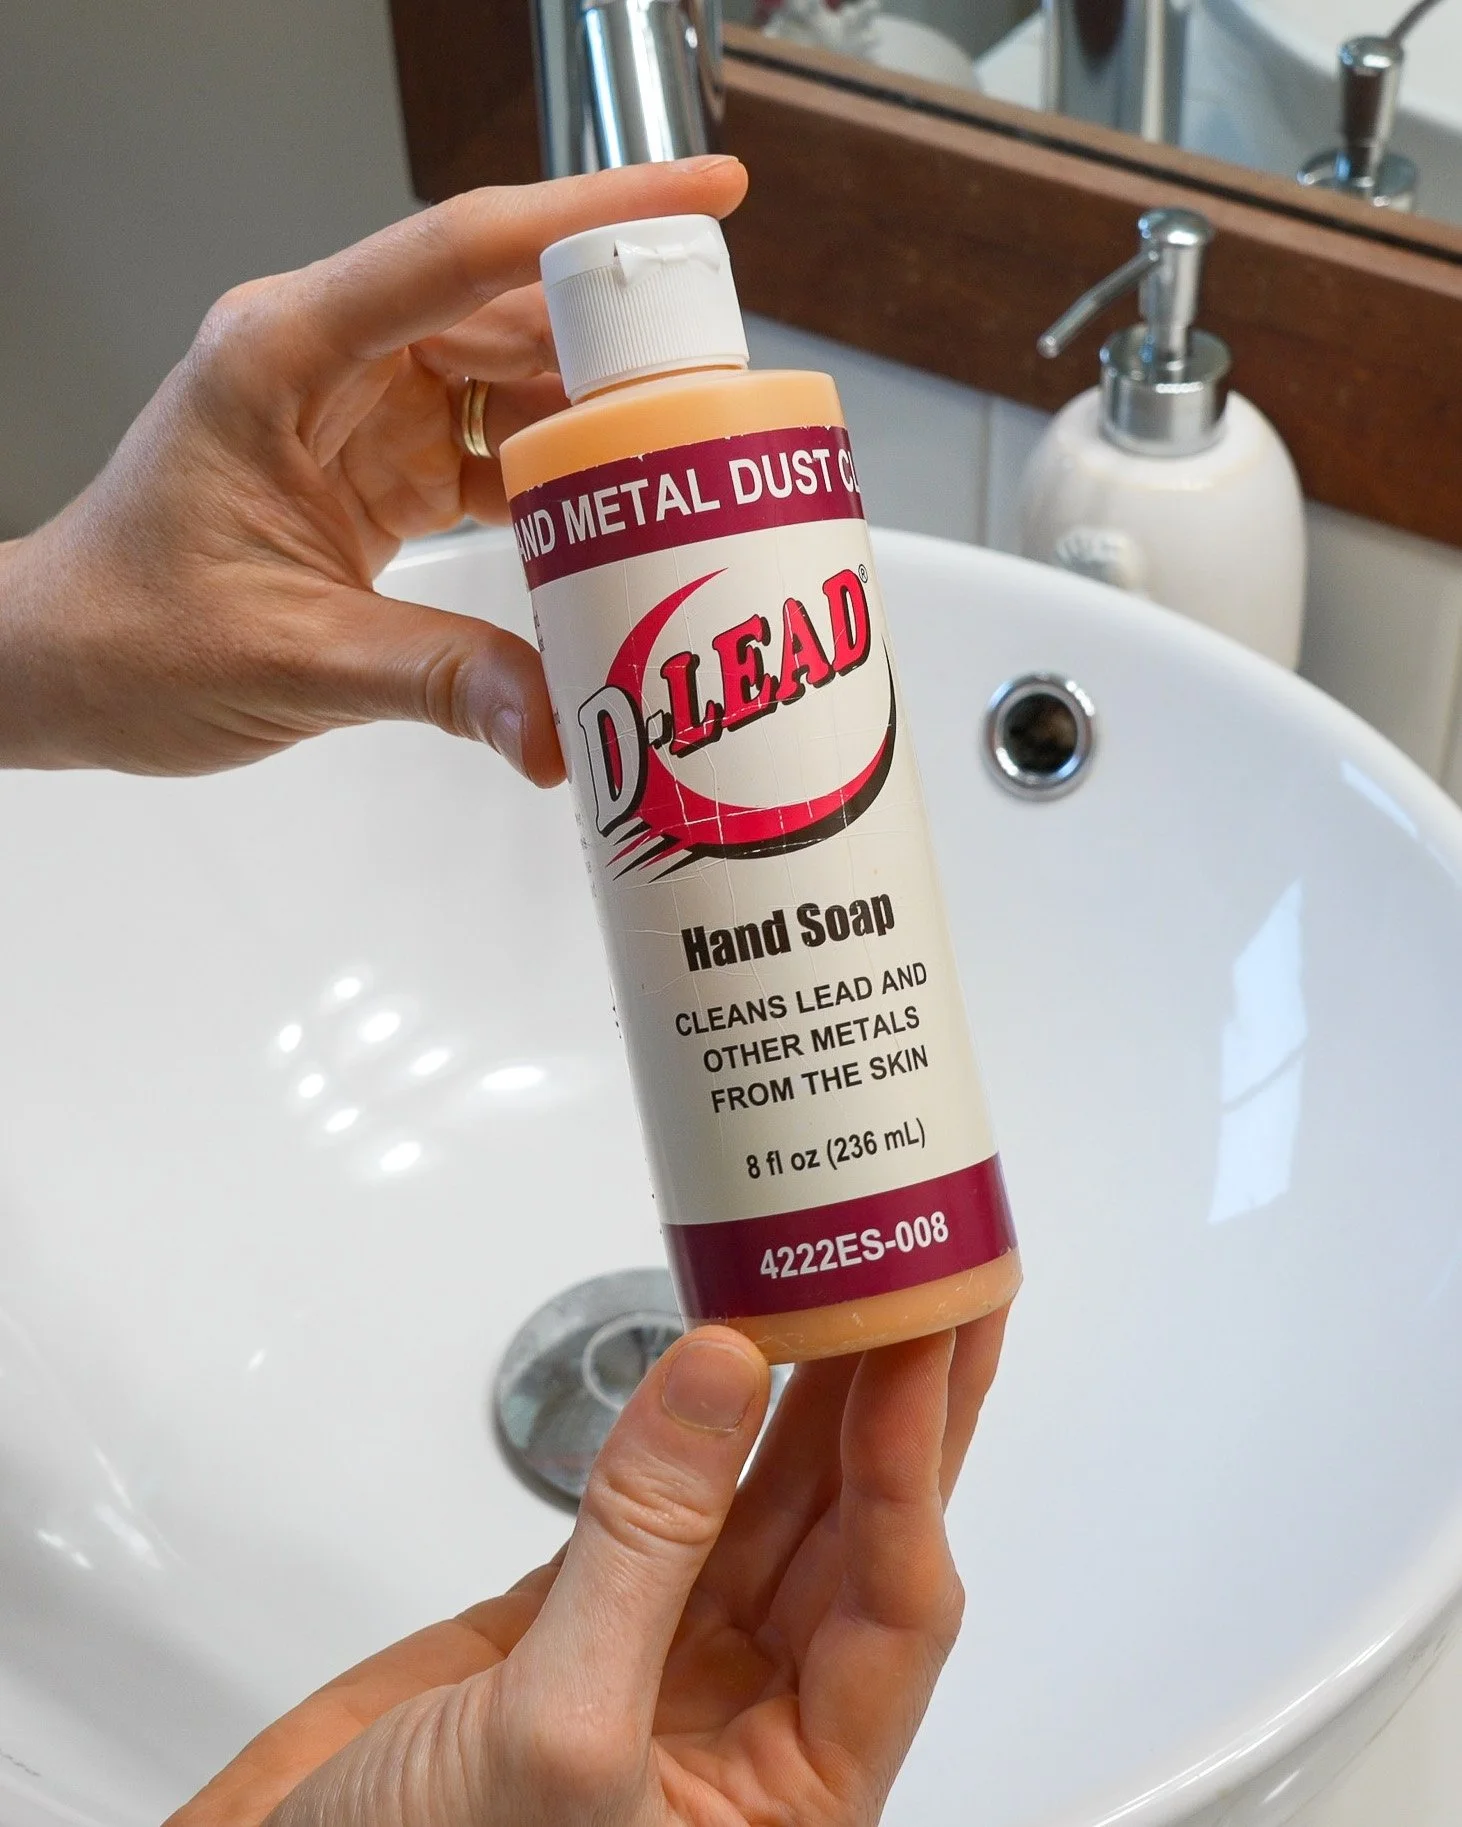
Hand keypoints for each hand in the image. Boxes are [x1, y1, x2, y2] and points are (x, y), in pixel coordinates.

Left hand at [0, 157, 746, 780]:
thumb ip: (436, 683)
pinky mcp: (382, 465)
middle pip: (506, 308)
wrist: (68, 669)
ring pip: (511, 378)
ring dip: (596, 419)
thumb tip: (558, 725)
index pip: (459, 250)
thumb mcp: (287, 658)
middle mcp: (329, 360)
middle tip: (726, 389)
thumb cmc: (127, 637)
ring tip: (689, 461)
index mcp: (285, 355)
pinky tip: (613, 524)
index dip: (590, 217)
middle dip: (620, 341)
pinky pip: (497, 450)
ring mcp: (360, 409)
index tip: (702, 195)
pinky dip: (558, 486)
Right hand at [171, 1313, 1008, 1826]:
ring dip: (817, 1391)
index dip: (914, 1459)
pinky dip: (699, 1411)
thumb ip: (646, 1541)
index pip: (895, 1600)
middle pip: (857, 1532)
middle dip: (902, 1403)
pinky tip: (735, 1345)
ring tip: (859, 1283)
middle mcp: (751, 1720)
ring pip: (772, 1498)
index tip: (925, 1334)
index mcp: (790, 1792)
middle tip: (940, 1278)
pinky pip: (671, 1487)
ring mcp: (667, 1650)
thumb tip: (723, 1374)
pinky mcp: (587, 1605)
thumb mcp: (560, 1735)